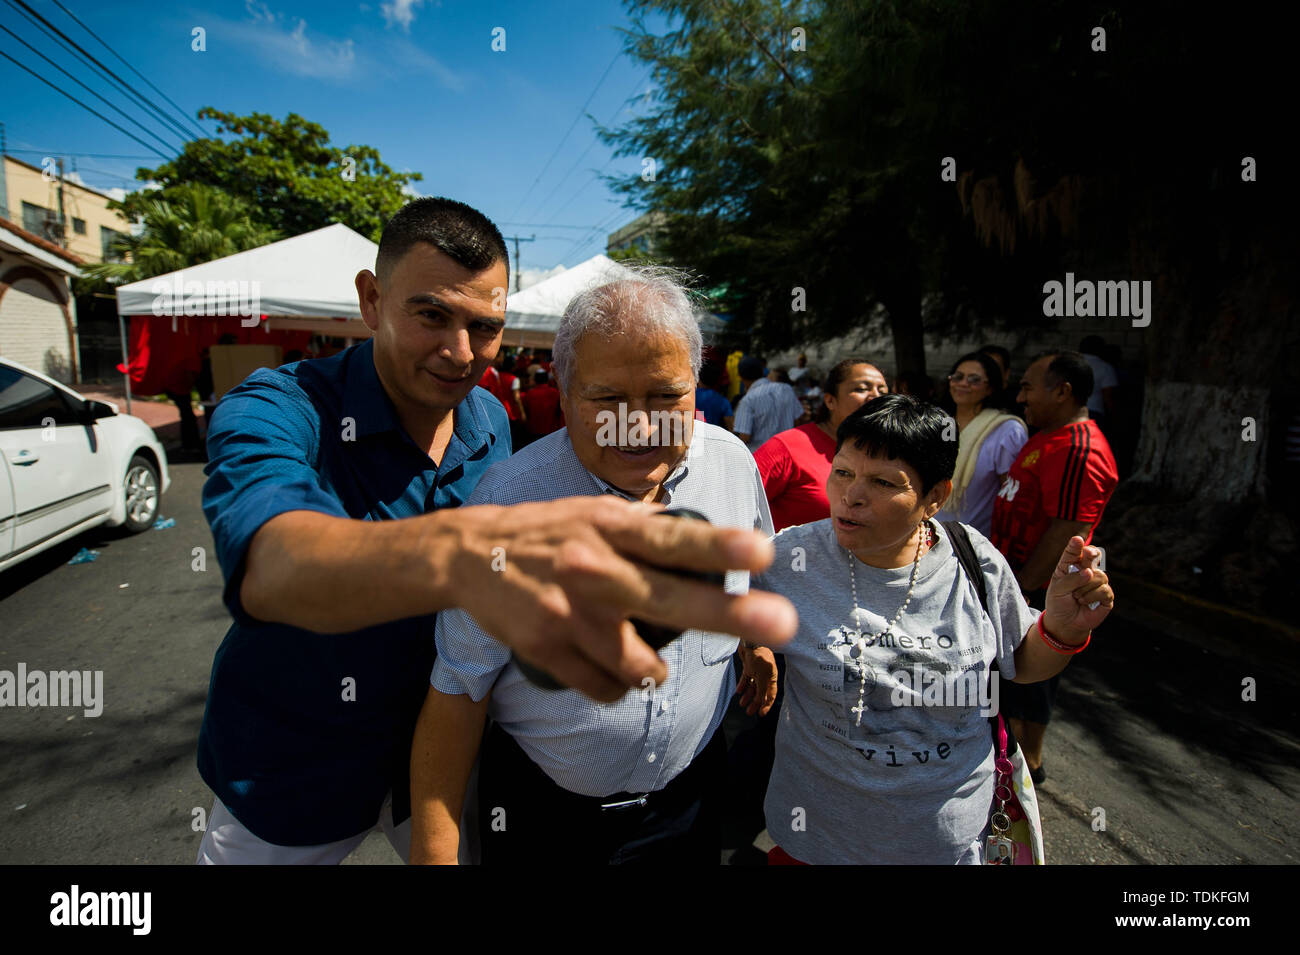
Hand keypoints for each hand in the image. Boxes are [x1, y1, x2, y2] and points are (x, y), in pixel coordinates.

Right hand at [445, 496, 796, 701]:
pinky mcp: (548, 650)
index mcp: (609, 527)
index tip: (761, 551)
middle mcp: (592, 569)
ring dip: (654, 669)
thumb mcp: (595, 511)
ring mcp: (569, 614)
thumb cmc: (548, 531)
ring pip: (641, 666)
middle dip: (730, 614)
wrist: (469, 555)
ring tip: (642, 653)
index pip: (671, 538)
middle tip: (784, 623)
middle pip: (669, 599)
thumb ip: (645, 527)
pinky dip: (618, 685)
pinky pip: (607, 688)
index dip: (717, 546)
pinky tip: (607, 665)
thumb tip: (704, 538)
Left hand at [735, 645, 778, 716]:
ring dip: (748, 696)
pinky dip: (742, 685)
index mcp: (772, 678)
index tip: (761, 714)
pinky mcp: (749, 666)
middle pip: (761, 692)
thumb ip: (762, 690)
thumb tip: (762, 701)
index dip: (767, 705)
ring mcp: (757, 671)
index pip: (771, 695)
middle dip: (755, 703)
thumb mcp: (762, 677)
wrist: (750, 642)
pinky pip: (745, 678)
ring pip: (752, 686)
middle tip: (749, 712)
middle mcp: (765, 676)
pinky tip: (738, 691)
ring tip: (742, 703)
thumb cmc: (760, 658)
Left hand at [1042, 537, 1113, 642]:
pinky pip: (1104, 590)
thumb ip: (1071, 579)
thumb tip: (1089, 572)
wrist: (1065, 623)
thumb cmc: (1059, 602)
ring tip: (1076, 597)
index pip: (1076, 551)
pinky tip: (1084, 602)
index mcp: (1071, 565)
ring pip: (1098, 575)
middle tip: (1089, 555)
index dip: (1077, 545)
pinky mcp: (1106, 595)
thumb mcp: (1058, 589)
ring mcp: (1097, 582)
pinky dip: (1091, 596)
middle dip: (1091, 554)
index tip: (1077, 540)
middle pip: (1093, 556)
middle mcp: (1086, 570)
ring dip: (1085, 587)